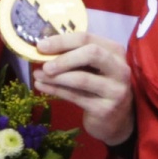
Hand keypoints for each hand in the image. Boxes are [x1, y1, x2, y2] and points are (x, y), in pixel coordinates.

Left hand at [26, 26, 133, 146]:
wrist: (115, 119)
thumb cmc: (99, 86)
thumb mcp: (92, 67)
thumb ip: (74, 56)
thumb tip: (43, 49)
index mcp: (115, 52)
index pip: (87, 39)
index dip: (62, 41)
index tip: (40, 46)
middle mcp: (120, 69)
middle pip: (92, 54)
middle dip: (64, 58)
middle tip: (44, 65)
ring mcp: (115, 90)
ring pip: (82, 78)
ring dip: (56, 77)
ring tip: (37, 76)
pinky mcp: (105, 109)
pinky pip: (76, 97)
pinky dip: (55, 90)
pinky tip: (41, 86)